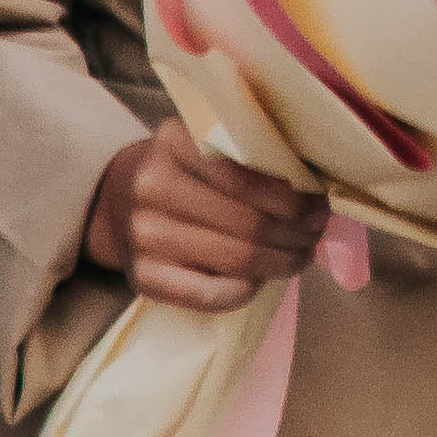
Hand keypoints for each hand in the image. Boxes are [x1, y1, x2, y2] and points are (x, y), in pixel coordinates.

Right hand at [82, 125, 324, 310]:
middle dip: (296, 234)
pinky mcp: (142, 277)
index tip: (319, 208)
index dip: (292, 199)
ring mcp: (143, 234)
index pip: (244, 176)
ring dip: (282, 263)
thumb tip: (317, 196)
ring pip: (236, 259)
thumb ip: (251, 157)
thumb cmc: (184, 172)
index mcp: (173, 141)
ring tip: (300, 257)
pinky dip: (245, 292)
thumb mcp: (206, 145)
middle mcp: (152, 185)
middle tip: (315, 236)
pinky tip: (260, 281)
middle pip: (248, 222)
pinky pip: (209, 295)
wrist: (118, 201)